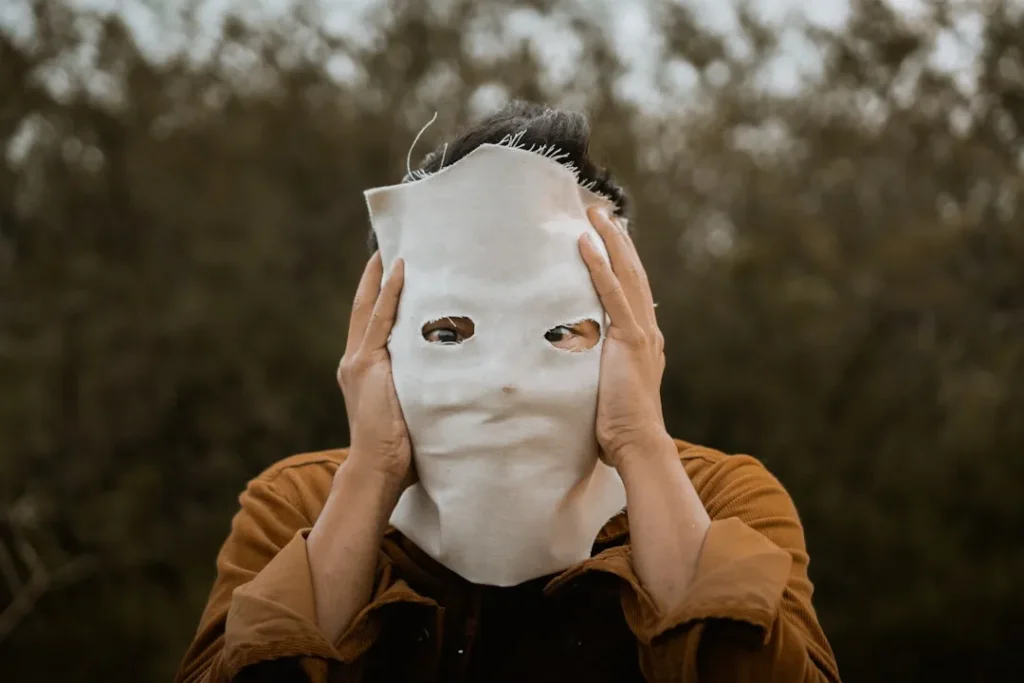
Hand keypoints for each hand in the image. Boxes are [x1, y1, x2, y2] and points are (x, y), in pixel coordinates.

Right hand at [336, 252, 412, 488]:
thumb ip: (421, 386)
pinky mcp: (367, 364)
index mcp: (363, 370)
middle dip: (374, 276)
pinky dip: (390, 292)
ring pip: (369, 306)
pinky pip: (380, 318)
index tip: (388, 269)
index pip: (369, 323)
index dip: (377, 295)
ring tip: (394, 248)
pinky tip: (400, 270)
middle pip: (363, 306)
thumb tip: (456, 375)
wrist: (378, 468)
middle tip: (386, 246)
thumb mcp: (411, 407)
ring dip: (381, 275)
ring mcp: (359, 360)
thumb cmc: (400, 450)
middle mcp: (355, 360)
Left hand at [579, 208, 672, 469]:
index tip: (610, 237)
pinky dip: (600, 266)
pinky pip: (612, 294)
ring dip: (610, 240)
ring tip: (595, 213)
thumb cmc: (618, 428)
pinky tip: (586, 243)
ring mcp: (640, 333)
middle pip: (634, 273)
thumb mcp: (607, 389)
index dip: (623, 261)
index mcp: (643, 341)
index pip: (633, 291)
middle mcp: (647, 331)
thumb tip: (569, 364)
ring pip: (627, 274)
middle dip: (618, 240)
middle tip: (601, 212)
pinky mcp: (629, 340)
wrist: (637, 444)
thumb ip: (596, 370)